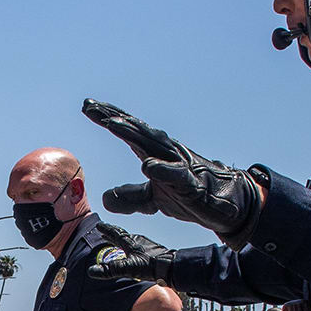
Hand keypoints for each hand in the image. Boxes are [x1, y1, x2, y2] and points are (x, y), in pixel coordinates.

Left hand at [82, 98, 264, 242]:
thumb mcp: (152, 199)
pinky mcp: (192, 183)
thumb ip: (130, 197)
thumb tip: (105, 199)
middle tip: (90, 105)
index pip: (128, 132)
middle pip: (136, 130)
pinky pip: (176, 174)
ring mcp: (179, 165)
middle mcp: (166, 152)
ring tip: (111, 123)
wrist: (223, 206)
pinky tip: (147, 165)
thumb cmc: (188, 194)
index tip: (87, 107)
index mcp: (155, 152)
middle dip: (114, 117)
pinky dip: (162, 169)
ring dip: (133, 133)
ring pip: (153, 145)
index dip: (108, 118)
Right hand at [89, 237, 176, 284]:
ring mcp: (146, 246)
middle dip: (113, 234)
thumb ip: (111, 269)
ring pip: (131, 241)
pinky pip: (138, 247)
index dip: (106, 229)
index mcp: (130, 242)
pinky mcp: (153, 252)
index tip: (99, 225)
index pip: (115, 233)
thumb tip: (92, 270)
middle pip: (123, 235)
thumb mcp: (128, 268)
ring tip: (117, 243)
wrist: (173, 267)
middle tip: (105, 232)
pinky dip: (131, 248)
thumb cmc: (152, 266)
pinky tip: (134, 255)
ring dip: (122, 241)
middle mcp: (138, 241)